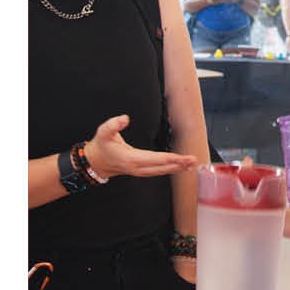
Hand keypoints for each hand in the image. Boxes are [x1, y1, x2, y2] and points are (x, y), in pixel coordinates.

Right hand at [70, 117, 192, 178]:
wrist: (95, 162)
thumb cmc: (101, 146)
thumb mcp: (103, 132)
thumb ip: (113, 124)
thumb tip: (125, 118)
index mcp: (131, 159)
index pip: (155, 159)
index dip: (170, 158)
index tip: (182, 158)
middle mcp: (137, 168)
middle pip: (162, 167)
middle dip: (179, 164)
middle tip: (193, 161)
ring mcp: (139, 171)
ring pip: (161, 171)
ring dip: (177, 168)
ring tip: (191, 164)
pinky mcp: (140, 171)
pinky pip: (158, 171)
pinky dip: (169, 169)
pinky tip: (179, 167)